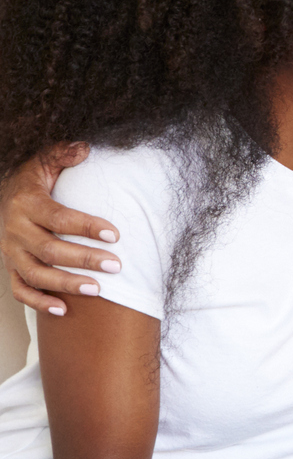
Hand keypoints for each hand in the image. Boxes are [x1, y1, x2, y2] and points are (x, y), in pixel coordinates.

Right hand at [3, 144, 119, 316]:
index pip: (58, 218)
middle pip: (49, 250)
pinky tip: (63, 310)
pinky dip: (38, 302)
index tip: (116, 234)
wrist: (3, 195)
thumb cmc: (34, 180)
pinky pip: (19, 290)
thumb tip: (85, 148)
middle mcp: (15, 230)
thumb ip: (62, 154)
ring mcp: (11, 252)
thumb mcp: (44, 161)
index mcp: (26, 204)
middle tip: (115, 265)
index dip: (86, 226)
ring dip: (66, 284)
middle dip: (83, 259)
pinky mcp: (11, 267)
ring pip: (35, 274)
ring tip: (98, 289)